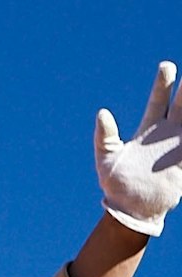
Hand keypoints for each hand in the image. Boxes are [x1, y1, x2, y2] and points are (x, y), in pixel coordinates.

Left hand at [96, 60, 181, 235]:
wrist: (131, 210)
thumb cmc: (115, 183)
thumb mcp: (106, 157)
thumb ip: (105, 136)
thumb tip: (102, 112)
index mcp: (147, 130)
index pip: (159, 101)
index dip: (163, 84)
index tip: (168, 66)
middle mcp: (167, 136)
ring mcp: (179, 149)